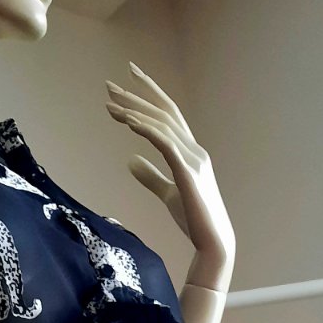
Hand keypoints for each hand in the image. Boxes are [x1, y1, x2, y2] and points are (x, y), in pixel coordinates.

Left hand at [104, 62, 234, 267]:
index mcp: (191, 152)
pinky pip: (166, 144)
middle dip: (136, 97)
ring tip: (111, 105)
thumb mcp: (167, 194)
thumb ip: (151, 176)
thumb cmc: (193, 220)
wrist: (213, 243)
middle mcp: (194, 150)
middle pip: (163, 113)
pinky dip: (148, 130)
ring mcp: (194, 160)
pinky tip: (129, 123)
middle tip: (109, 86)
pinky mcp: (188, 173)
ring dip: (135, 112)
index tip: (127, 80)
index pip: (169, 114)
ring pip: (163, 125)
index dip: (149, 94)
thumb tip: (131, 161)